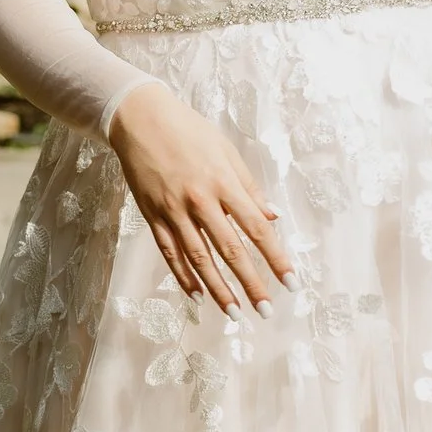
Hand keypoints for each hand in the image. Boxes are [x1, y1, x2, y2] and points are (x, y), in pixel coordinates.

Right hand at [109, 79, 293, 314]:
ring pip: (199, 258)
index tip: (291, 282)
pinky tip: (198, 295)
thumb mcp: (226, 151)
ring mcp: (174, 211)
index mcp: (223, 183)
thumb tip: (273, 217)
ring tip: (235, 313)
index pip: (256, 228)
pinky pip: (170, 252)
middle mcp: (200, 200)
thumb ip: (249, 187)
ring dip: (219, 289)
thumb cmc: (188, 130)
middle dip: (250, 283)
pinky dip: (184, 276)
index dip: (275, 257)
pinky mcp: (152, 215)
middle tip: (266, 310)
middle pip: (230, 249)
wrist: (140, 118)